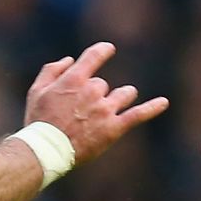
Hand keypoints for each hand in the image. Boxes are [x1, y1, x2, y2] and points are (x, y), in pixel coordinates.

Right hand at [24, 42, 169, 163]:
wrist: (46, 151)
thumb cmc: (39, 121)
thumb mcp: (37, 91)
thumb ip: (52, 70)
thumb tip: (71, 59)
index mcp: (74, 79)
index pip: (94, 56)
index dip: (103, 51)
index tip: (109, 49)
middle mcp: (92, 91)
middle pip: (103, 85)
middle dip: (95, 95)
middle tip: (79, 114)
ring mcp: (105, 110)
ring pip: (123, 95)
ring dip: (120, 98)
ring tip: (110, 109)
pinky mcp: (114, 128)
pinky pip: (138, 114)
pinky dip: (152, 108)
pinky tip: (163, 103)